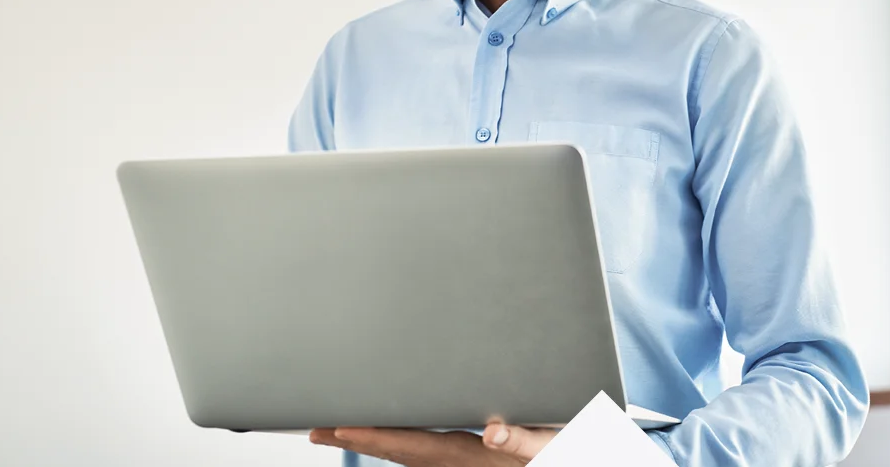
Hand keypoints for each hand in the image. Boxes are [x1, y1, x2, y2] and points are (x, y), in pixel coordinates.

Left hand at [308, 421, 556, 465]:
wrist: (576, 457)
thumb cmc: (565, 449)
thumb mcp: (550, 444)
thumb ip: (524, 440)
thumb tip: (495, 431)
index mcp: (471, 456)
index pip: (412, 444)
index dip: (374, 435)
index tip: (339, 426)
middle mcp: (459, 463)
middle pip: (398, 452)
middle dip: (356, 437)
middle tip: (313, 426)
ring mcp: (461, 463)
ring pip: (405, 453)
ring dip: (370, 440)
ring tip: (335, 427)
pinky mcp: (467, 460)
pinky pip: (421, 452)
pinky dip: (396, 441)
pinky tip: (388, 433)